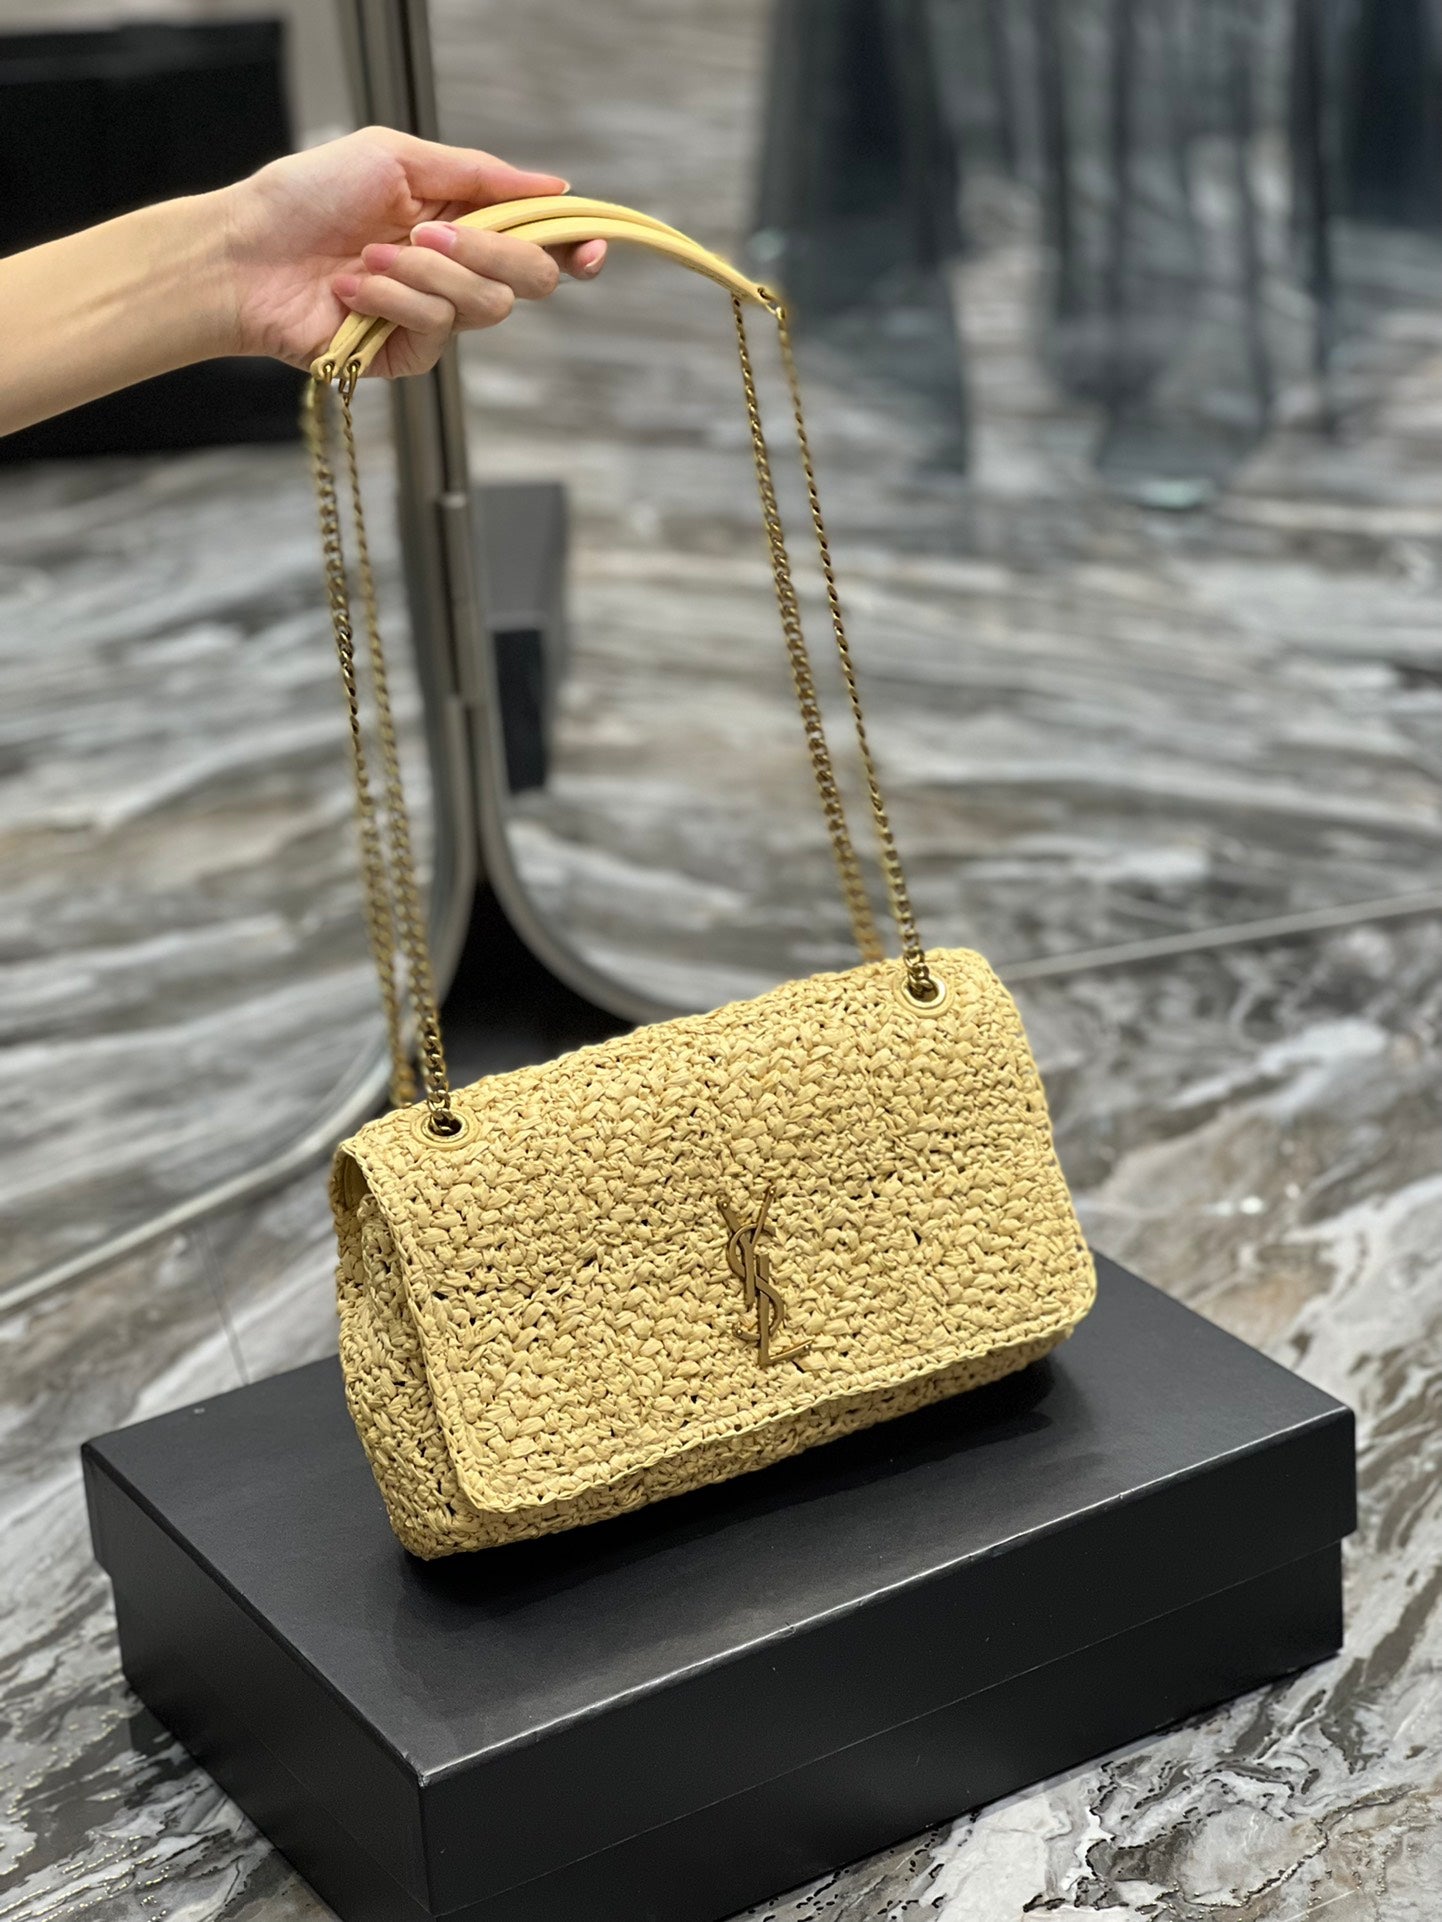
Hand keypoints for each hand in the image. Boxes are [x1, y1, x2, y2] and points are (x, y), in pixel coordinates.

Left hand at [219, 126, 605, 377]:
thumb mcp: (397, 156)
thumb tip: (554, 187)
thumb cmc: (308, 196)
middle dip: (494, 250)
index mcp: (464, 220)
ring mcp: (437, 318)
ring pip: (487, 305)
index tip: (590, 249)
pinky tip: (350, 287)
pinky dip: (393, 299)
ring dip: (426, 272)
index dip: (575, 247)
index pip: (541, 241)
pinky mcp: (410, 356)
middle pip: (531, 278)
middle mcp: (459, 271)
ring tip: (367, 255)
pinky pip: (437, 327)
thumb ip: (479, 173)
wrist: (247, 252)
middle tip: (431, 231)